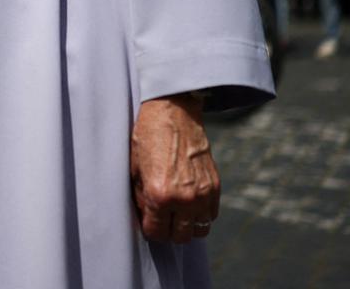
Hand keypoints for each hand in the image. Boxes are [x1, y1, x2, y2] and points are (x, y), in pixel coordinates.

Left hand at [130, 94, 218, 244]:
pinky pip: (211, 215)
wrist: (172, 112)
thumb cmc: (147, 136)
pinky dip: (201, 214)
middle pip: (180, 237)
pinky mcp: (215, 186)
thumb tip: (145, 217)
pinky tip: (188, 203)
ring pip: (199, 230)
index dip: (149, 229)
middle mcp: (184, 199)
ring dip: (187, 225)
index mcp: (159, 195)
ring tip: (175, 213)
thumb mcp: (134, 168)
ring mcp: (203, 194)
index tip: (147, 222)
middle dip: (168, 231)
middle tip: (160, 218)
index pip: (157, 233)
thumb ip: (140, 197)